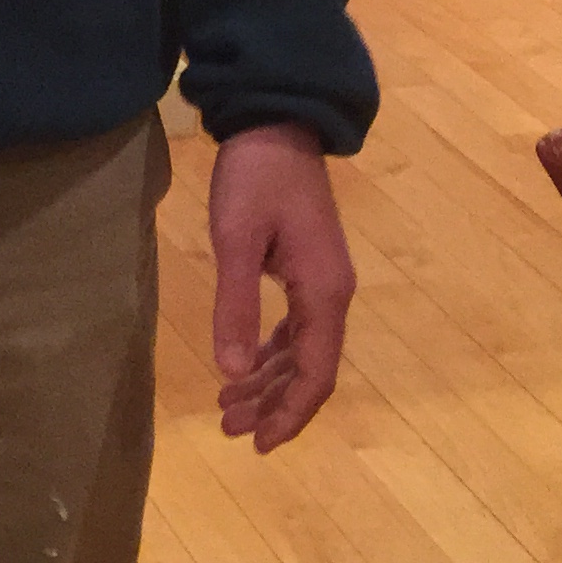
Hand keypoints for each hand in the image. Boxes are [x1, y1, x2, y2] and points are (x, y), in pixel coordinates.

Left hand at [209, 122, 353, 453]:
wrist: (276, 119)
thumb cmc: (255, 175)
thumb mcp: (236, 238)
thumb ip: (235, 305)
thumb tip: (234, 373)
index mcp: (323, 292)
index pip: (316, 374)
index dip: (290, 414)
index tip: (259, 444)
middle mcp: (333, 293)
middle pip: (311, 368)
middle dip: (273, 404)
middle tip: (229, 428)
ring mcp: (323, 278)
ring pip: (303, 349)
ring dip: (269, 380)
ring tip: (229, 406)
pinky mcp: (308, 265)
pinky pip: (297, 325)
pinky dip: (272, 350)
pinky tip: (248, 362)